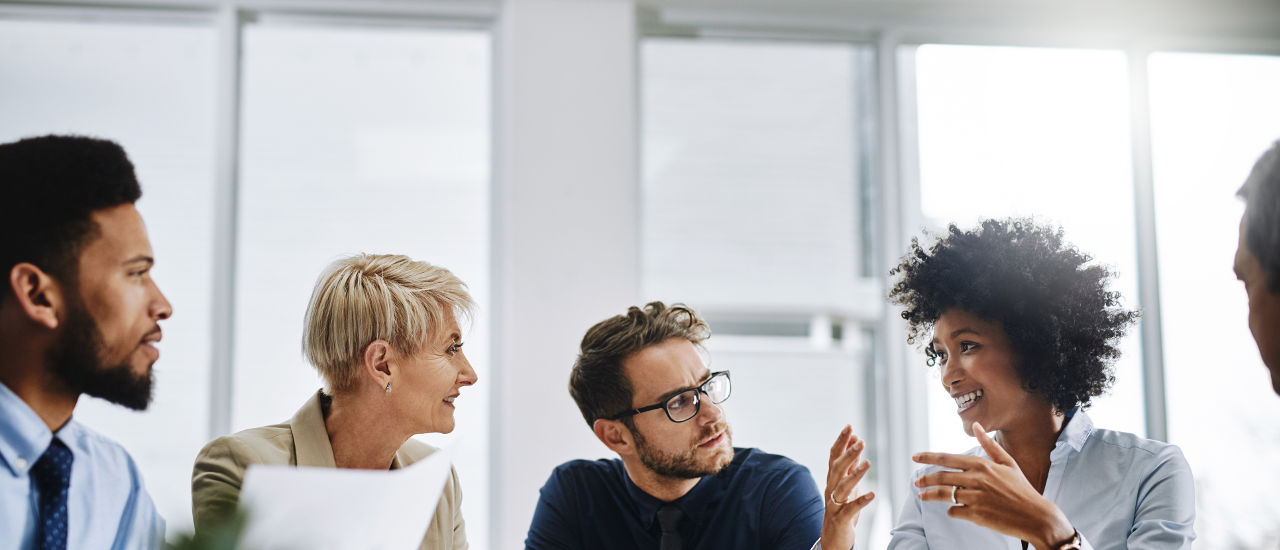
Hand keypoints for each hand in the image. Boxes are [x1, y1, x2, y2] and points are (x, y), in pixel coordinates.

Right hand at [820, 425, 874, 549]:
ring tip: (868, 463)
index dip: (841, 441)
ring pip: (842, 486)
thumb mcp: (847, 484)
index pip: (834, 456)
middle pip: (837, 468)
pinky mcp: (840, 519)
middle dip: (848, 453)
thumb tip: (855, 441)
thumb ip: (851, 464)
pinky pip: (850, 508)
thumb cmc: (842, 508)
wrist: (833, 537)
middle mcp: (831, 489)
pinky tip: (873, 494)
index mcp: (833, 479)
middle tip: (860, 441)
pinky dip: (861, 501)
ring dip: (855, 474)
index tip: (850, 426)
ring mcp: (834, 504)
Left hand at [912, 422, 1074, 549]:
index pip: (948, 458)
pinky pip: (954, 511)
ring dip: (930, 495)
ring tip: (922, 496)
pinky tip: (953, 510)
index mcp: (982, 465)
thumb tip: (976, 425)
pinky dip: (951, 511)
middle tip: (916, 482)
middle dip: (925, 479)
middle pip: (941, 476)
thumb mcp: (1008, 463)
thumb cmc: (1021, 489)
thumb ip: (989, 445)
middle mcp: (976, 479)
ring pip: (944, 494)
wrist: (1035, 516)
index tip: (915, 457)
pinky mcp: (976, 515)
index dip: (928, 457)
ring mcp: (975, 497)